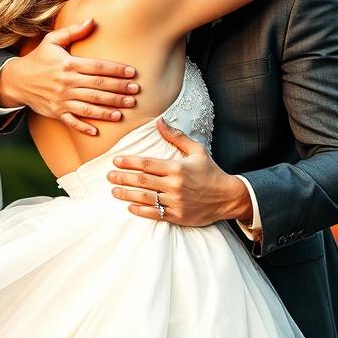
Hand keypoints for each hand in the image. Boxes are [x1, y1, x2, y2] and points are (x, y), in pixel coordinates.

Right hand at [0, 19, 138, 135]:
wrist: (16, 80)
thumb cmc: (38, 59)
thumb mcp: (52, 41)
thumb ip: (73, 31)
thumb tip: (93, 20)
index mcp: (68, 64)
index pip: (97, 67)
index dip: (116, 70)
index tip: (132, 73)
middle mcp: (67, 83)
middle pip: (98, 87)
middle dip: (118, 90)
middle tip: (135, 92)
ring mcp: (62, 99)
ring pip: (89, 105)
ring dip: (108, 109)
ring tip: (125, 110)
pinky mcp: (56, 112)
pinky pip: (72, 121)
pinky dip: (84, 127)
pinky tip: (98, 132)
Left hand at [107, 119, 253, 226]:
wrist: (228, 197)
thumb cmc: (210, 172)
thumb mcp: (197, 150)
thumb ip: (176, 137)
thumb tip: (160, 121)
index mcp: (177, 168)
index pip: (147, 164)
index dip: (129, 162)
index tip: (116, 160)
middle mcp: (174, 185)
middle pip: (142, 181)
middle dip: (122, 178)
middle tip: (109, 176)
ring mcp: (175, 202)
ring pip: (145, 198)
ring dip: (127, 195)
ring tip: (114, 191)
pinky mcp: (178, 216)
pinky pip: (155, 214)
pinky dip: (140, 210)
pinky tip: (130, 207)